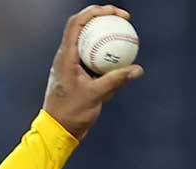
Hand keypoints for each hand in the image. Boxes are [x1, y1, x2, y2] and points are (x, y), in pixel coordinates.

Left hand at [43, 5, 144, 140]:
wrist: (58, 130)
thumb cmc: (70, 114)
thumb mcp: (95, 96)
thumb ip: (115, 81)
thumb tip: (137, 69)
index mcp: (65, 57)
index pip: (76, 24)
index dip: (95, 11)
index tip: (116, 13)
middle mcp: (66, 57)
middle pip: (83, 27)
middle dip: (103, 18)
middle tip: (124, 19)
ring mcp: (71, 65)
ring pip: (89, 42)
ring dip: (105, 36)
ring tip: (125, 35)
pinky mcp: (77, 74)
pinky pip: (93, 58)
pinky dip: (106, 55)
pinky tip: (122, 60)